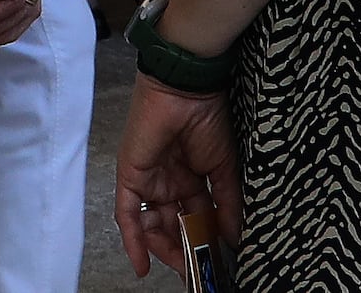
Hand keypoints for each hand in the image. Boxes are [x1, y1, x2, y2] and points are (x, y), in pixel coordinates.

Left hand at [113, 79, 239, 279]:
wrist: (187, 90)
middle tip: (196, 270)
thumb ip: (226, 205)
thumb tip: (233, 238)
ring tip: (182, 266)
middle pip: (172, 225)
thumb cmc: (208, 118)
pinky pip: (127, 215)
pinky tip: (143, 266)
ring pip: (152, 225)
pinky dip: (133, 241)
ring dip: (164, 248)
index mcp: (190, 178)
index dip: (203, 240)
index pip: (195, 218)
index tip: (213, 261)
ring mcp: (148, 179)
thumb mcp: (223, 168)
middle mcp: (167, 181)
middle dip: (183, 249)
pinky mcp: (130, 176)